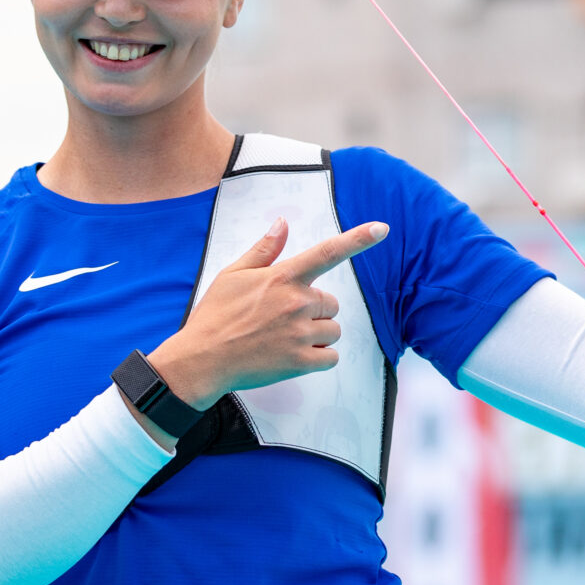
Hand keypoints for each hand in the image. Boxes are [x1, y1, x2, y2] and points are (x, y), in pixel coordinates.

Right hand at [145, 218, 388, 411]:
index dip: (358, 239)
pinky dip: (318, 358)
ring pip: (333, 330)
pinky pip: (330, 357)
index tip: (382, 228)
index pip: (327, 252)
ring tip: (284, 339)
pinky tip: (292, 356)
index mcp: (282, 278)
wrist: (201, 360)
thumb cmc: (214, 315)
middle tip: (282, 320)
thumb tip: (283, 222)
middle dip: (315, 311)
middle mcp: (296, 302)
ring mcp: (300, 334)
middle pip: (331, 303)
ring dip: (317, 335)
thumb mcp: (233, 274)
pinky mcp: (300, 361)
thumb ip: (265, 250)